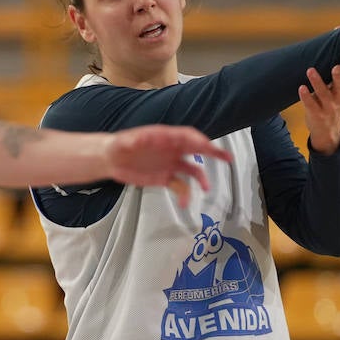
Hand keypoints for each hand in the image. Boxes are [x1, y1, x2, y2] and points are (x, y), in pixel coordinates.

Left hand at [103, 125, 233, 206]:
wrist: (111, 159)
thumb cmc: (119, 146)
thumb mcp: (124, 142)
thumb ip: (134, 140)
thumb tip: (141, 138)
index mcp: (165, 137)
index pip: (187, 136)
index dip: (199, 141)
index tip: (208, 147)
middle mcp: (171, 149)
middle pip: (196, 149)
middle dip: (212, 153)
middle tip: (227, 158)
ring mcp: (170, 163)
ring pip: (191, 170)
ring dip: (201, 178)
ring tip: (206, 188)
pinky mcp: (165, 177)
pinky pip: (180, 185)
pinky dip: (184, 193)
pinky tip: (184, 203)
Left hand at [300, 57, 339, 154]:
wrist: (327, 130)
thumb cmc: (332, 103)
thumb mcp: (339, 90)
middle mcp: (338, 99)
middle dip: (339, 77)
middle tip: (336, 66)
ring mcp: (328, 107)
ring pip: (324, 94)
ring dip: (317, 82)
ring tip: (310, 70)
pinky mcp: (316, 114)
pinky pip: (311, 105)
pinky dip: (306, 96)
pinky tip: (301, 87)